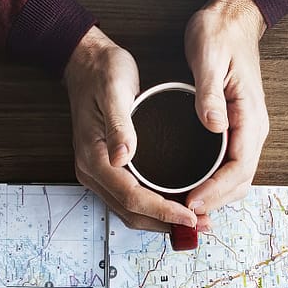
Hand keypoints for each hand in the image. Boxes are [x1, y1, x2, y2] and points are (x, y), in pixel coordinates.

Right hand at [64, 26, 198, 233]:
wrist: (86, 63)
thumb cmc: (102, 72)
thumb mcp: (114, 90)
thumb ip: (119, 125)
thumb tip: (123, 156)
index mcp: (94, 157)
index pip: (131, 196)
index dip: (163, 210)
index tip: (190, 215)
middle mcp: (93, 172)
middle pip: (131, 212)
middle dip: (166, 223)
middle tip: (201, 224)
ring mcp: (98, 173)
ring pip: (130, 211)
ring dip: (161, 220)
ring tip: (194, 221)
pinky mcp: (107, 169)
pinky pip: (130, 199)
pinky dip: (153, 208)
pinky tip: (175, 205)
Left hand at [182, 0, 269, 215]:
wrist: (233, 18)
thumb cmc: (220, 33)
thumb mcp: (209, 57)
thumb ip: (210, 93)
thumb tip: (213, 126)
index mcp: (250, 116)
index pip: (239, 167)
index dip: (216, 190)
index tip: (192, 202)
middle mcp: (253, 129)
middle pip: (240, 182)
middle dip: (215, 202)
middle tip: (183, 215)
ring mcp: (246, 131)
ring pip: (236, 178)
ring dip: (215, 198)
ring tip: (186, 209)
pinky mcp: (236, 129)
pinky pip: (229, 166)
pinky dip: (214, 184)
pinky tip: (193, 189)